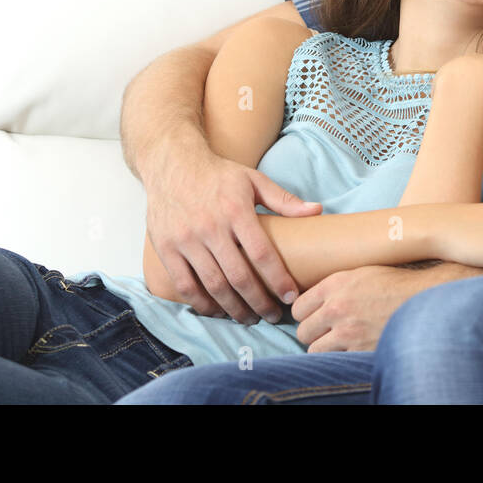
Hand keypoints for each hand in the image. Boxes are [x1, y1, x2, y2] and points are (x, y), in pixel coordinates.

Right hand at [143, 140, 320, 324]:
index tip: (290, 297)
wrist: (173, 164)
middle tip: (273, 316)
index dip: (278, 280)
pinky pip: (185, 285)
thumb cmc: (218, 175)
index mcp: (236, 210)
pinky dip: (202, 304)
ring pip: (213, 286)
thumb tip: (317, 211)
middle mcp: (210, 226)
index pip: (262, 254)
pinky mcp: (166, 249)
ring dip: (234, 309)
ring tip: (249, 318)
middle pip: (239, 277)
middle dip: (259, 303)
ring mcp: (185, 239)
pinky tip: (217, 311)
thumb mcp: (253, 180)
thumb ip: (284, 200)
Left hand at [291, 265, 435, 352]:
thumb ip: (334, 286)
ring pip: (315, 351)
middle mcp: (337, 307)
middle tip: (327, 332)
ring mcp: (348, 331)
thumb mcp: (361, 273)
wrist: (424, 299)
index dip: (306, 315)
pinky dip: (342, 358)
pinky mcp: (360, 350)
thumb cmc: (395, 285)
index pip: (298, 308)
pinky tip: (353, 349)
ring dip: (325, 349)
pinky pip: (336, 361)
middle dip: (313, 334)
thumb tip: (313, 300)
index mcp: (335, 285)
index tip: (315, 317)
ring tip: (338, 343)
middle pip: (303, 331)